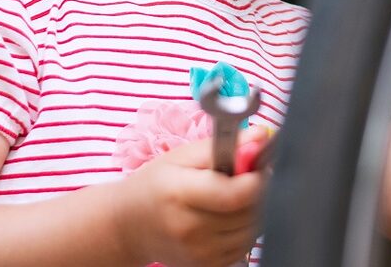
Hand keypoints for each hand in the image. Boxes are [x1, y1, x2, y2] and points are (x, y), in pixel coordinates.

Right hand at [116, 129, 269, 266]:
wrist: (129, 226)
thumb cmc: (156, 186)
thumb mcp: (183, 157)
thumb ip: (224, 147)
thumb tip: (261, 136)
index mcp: (181, 194)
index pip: (237, 193)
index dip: (257, 178)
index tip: (258, 166)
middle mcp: (190, 228)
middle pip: (249, 212)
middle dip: (258, 191)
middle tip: (246, 178)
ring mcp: (199, 252)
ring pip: (253, 230)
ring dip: (253, 211)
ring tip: (233, 197)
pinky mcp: (208, 266)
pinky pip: (245, 246)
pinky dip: (244, 229)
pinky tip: (227, 217)